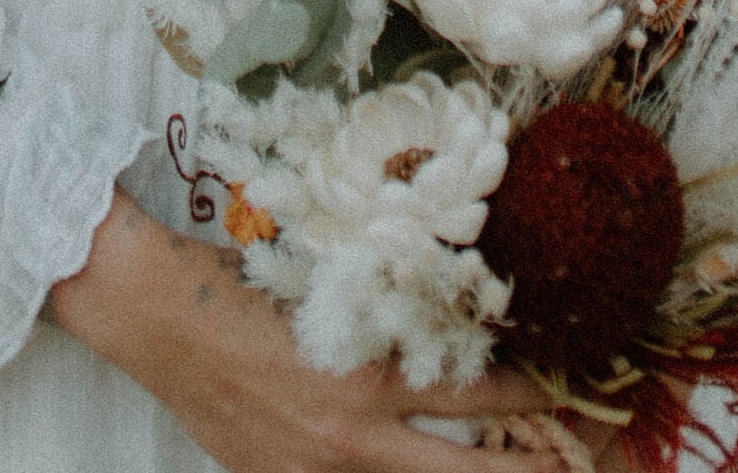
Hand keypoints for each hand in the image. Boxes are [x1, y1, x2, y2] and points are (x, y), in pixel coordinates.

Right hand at [50, 189, 553, 468]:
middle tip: (578, 462)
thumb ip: (390, 322)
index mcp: (369, 378)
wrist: (159, 317)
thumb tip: (452, 325)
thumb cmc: (246, 284)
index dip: (533, 398)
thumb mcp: (334, 292)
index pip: (479, 398)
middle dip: (528, 469)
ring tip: (517, 467)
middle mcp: (352, 438)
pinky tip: (413, 466)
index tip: (571, 388)